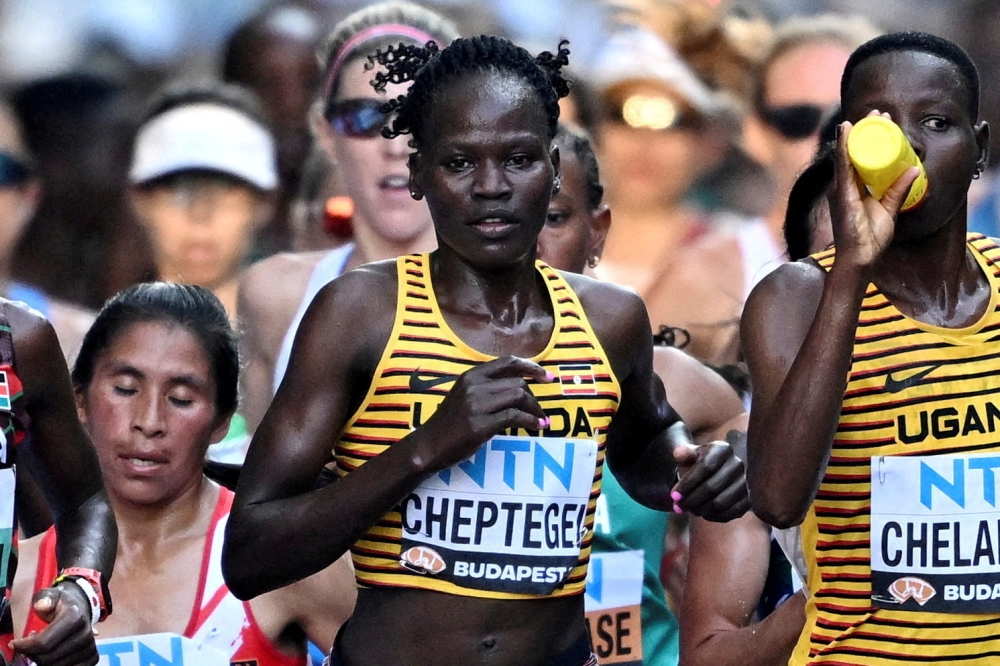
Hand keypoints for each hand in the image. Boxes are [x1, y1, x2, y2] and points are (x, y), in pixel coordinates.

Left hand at [11, 584, 97, 665]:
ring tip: (42, 646)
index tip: (15, 643)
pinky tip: (54, 654)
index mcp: (74, 617)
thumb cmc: (61, 603)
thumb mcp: (50, 595)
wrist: (81, 607)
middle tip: (29, 645)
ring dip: (44, 659)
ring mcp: (90, 646)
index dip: (25, 646)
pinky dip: (58, 664)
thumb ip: (44, 598)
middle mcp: (85, 634)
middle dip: (33, 654)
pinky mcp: (92, 657)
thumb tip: (42, 605)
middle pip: (48, 658)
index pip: (43, 643)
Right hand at [414, 355, 551, 471]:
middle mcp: (474, 385)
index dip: (531, 367)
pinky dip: (530, 421)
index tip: (547, 377)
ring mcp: (476, 404)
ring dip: (535, 409)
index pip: (508, 362)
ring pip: (519, 396)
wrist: (429, 445)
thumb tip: (520, 388)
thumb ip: (487, 388)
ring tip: (541, 420)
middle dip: (534, 397)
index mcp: (471, 375)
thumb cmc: (449, 423)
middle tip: (541, 411)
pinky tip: (535, 426)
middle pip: (518, 382)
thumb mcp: (465, 396)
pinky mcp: (480, 424)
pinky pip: (515, 416)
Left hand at [671, 439, 748, 521]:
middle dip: (691, 500)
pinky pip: (730, 513)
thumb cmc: (702, 463)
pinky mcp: (749, 500)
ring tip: (689, 510)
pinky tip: (703, 514)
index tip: (673, 496)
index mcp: (722, 449)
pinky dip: (714, 517)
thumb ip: (684, 453)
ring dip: (700, 510)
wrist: (721, 471)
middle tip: (678, 507)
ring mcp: (746, 483)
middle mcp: (737, 464)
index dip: (687, 483)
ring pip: (721, 503)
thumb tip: (678, 453)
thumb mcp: (692, 454)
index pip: (705, 467)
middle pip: (712, 487)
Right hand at [830, 112, 919, 270]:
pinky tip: (847, 133)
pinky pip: (842, 165)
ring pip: (848, 154)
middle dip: (865, 130)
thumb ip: (899, 190)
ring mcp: (840, 189)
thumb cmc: (870, 239)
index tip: (883, 121)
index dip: (870, 139)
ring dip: (857, 133)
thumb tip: (916, 169)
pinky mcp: (841, 193)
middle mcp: (843, 186)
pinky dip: (844, 147)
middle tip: (879, 113)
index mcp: (853, 189)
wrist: (859, 259)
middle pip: (853, 152)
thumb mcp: (890, 209)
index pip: (861, 158)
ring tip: (869, 116)